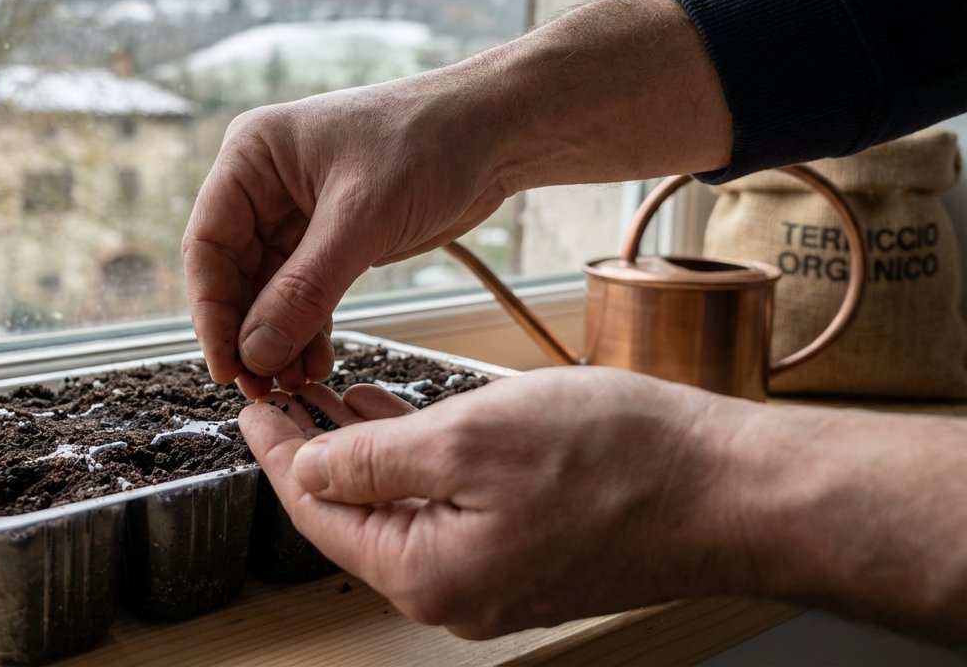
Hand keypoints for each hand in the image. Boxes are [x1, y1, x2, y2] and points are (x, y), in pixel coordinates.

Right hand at [182, 74, 515, 396]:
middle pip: (233, 274)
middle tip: (259, 387)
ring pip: (268, 291)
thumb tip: (256, 352)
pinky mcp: (330, 237)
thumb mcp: (362, 219)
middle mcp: (264, 184)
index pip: (208, 244)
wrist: (495, 132)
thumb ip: (305, 289)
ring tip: (292, 383)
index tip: (226, 366)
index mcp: (252, 156)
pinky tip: (316, 363)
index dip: (211, 311)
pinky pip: (303, 293)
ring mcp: (295, 213)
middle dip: (246, 334)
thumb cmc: (428, 142)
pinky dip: (307, 329)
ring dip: (277, 339)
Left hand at [242, 367, 746, 637]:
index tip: (253, 403)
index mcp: (427, 573)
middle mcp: (455, 590)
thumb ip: (374, 458)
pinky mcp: (530, 553)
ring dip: (366, 451)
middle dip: (316, 450)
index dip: (278, 449)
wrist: (732, 489)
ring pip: (402, 508)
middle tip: (286, 394)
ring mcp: (495, 577)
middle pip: (355, 515)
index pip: (318, 511)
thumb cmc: (619, 461)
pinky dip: (418, 462)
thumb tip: (308, 466)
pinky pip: (448, 508)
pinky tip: (407, 420)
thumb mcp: (468, 437)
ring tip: (333, 399)